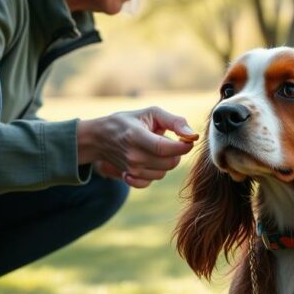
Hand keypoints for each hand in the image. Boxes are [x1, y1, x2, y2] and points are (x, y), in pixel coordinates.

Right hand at [78, 106, 196, 187]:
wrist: (100, 137)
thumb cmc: (129, 122)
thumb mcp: (151, 113)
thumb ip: (174, 121)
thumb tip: (193, 135)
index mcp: (137, 136)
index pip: (166, 148)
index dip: (183, 146)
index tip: (188, 139)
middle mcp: (133, 156)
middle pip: (169, 163)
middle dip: (176, 152)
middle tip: (169, 141)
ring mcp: (131, 169)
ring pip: (164, 172)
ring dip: (166, 161)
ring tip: (155, 149)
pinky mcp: (130, 177)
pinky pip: (152, 181)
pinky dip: (154, 172)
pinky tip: (149, 161)